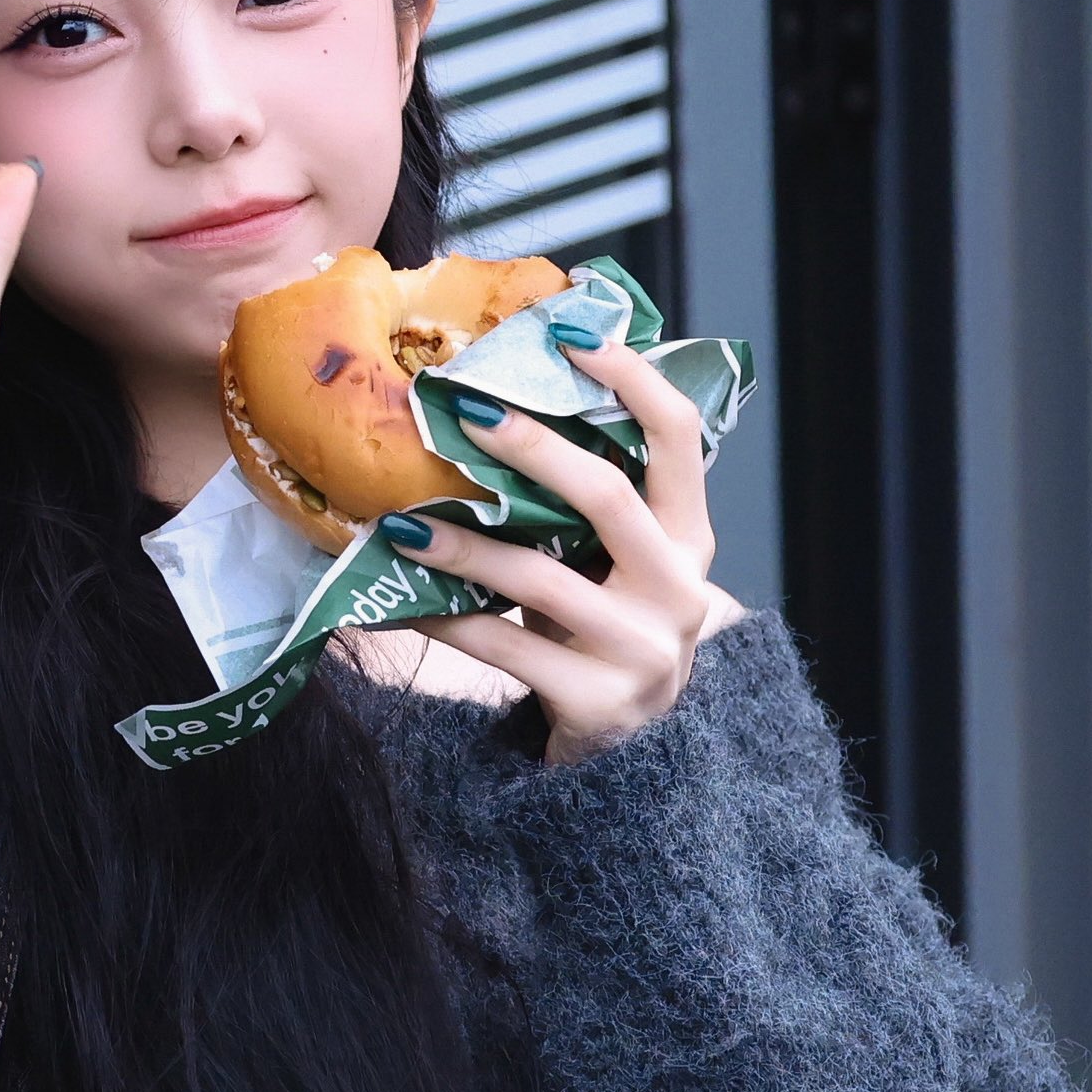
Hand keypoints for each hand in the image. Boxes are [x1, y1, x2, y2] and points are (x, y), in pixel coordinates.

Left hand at [399, 341, 741, 763]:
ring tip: (400, 523)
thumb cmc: (608, 632)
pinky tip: (402, 601)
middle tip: (464, 410)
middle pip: (606, 496)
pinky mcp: (596, 701)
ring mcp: (642, 649)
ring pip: (539, 579)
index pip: (678, 435)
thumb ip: (590, 505)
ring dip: (462, 547)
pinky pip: (505, 648)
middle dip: (532, 447)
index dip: (630, 377)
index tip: (572, 334)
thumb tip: (499, 403)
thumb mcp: (621, 566)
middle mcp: (678, 589)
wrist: (634, 757)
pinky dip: (448, 620)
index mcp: (691, 537)